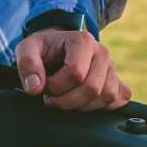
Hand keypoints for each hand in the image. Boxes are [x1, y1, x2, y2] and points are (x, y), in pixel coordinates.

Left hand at [15, 29, 130, 111]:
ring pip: (106, 96)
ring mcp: (112, 67)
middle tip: (51, 97)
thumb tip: (35, 87)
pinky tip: (83, 101)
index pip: (75, 73)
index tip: (44, 86)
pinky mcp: (117, 80)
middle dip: (66, 101)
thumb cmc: (43, 49)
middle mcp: (102, 52)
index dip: (55, 87)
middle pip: (92, 88)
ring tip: (66, 98)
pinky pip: (119, 99)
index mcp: (82, 40)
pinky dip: (102, 106)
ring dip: (82, 106)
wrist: (56, 47)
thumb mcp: (27, 49)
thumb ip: (27, 64)